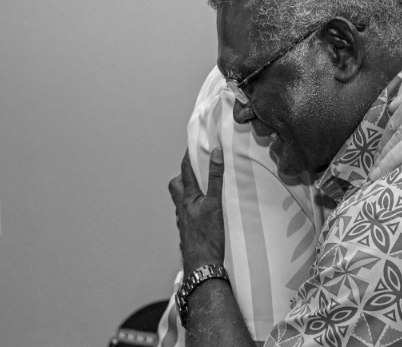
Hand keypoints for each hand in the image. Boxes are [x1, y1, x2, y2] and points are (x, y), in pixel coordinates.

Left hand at [169, 148, 225, 272]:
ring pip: (182, 201)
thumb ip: (216, 178)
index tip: (193, 144)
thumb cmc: (207, 238)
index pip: (185, 170)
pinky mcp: (190, 233)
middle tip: (197, 170)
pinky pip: (188, 214)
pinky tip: (205, 213)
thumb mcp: (215, 204)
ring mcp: (185, 222)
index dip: (188, 156)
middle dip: (184, 176)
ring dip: (189, 193)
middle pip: (176, 186)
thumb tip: (216, 153)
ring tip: (204, 189)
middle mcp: (182, 209)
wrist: (202, 267)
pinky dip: (195, 208)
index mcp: (187, 199)